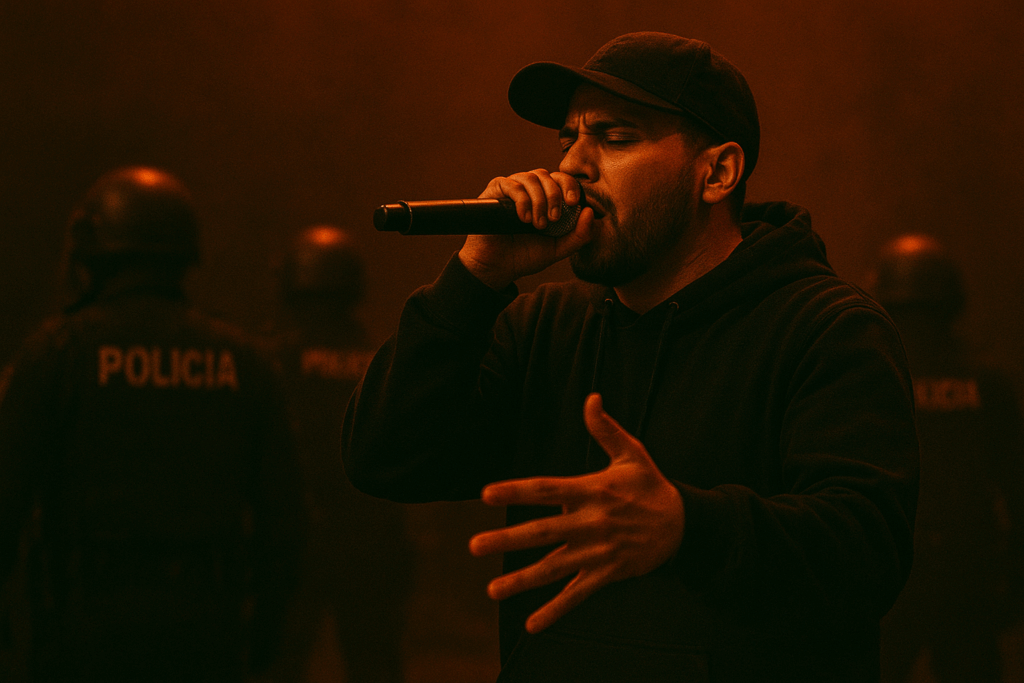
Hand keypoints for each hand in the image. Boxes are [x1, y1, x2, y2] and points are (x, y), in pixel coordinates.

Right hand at [459, 169, 593, 289]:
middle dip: (554, 195)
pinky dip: (521, 200)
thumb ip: (579, 235)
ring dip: (539, 200)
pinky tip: (524, 218)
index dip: (569, 186)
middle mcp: (529, 190)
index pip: (561, 180)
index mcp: (545, 198)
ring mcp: (511, 189)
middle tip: (553, 219)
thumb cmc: (525, 256)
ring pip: (530, 178)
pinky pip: (510, 184)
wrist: (498, 267)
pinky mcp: (494, 192)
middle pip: (546, 175)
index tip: (572, 203)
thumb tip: (589, 211)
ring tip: (537, 224)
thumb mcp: (558, 249)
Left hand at [469, 393, 684, 632]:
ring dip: (522, 580)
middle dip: (507, 540)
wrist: (684, 525)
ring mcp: (598, 551)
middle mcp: (591, 522)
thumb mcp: (632, 453)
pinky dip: (555, 611)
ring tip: (491, 590)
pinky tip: (531, 625)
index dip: (517, 491)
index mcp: (592, 490)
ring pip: (554, 568)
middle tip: (475, 546)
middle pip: (543, 532)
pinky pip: (577, 595)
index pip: (547, 489)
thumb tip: (591, 397)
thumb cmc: (650, 485)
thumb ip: (605, 429)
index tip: (486, 493)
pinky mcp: (607, 574)